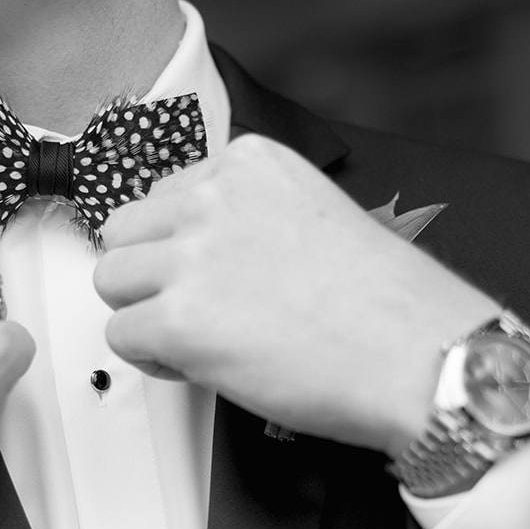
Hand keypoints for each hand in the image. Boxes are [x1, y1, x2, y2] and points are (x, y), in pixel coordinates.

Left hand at [94, 135, 497, 454]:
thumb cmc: (387, 307)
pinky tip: (203, 365)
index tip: (212, 274)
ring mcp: (193, 257)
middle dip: (151, 275)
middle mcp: (216, 198)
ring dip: (144, 314)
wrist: (418, 357)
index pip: (166, 193)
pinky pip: (122, 336)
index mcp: (251, 163)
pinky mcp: (178, 320)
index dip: (182, 245)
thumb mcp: (317, 217)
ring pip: (111, 281)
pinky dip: (153, 359)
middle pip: (124, 231)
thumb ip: (251, 219)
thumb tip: (204, 253)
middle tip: (197, 310)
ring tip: (200, 340)